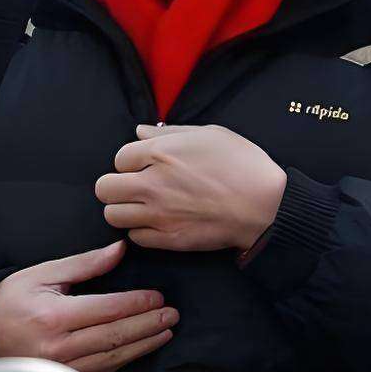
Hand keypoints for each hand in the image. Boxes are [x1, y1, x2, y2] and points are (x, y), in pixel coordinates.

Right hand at [0, 238, 178, 371]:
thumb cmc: (10, 299)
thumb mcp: (45, 273)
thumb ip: (85, 264)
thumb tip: (119, 250)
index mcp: (54, 316)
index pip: (107, 309)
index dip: (137, 303)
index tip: (157, 297)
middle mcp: (58, 347)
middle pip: (115, 336)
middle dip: (148, 324)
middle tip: (171, 314)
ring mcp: (60, 369)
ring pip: (112, 358)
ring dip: (143, 345)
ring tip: (164, 331)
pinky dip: (123, 360)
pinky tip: (140, 349)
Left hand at [93, 122, 286, 252]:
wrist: (265, 205)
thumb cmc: (243, 164)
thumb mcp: (210, 134)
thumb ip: (170, 133)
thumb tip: (141, 132)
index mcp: (162, 153)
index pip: (119, 158)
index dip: (131, 162)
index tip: (144, 165)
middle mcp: (153, 183)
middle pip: (105, 188)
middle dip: (116, 186)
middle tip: (134, 187)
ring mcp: (159, 214)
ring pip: (113, 215)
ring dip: (124, 209)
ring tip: (142, 206)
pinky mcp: (168, 239)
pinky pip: (135, 237)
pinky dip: (141, 231)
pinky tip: (157, 223)